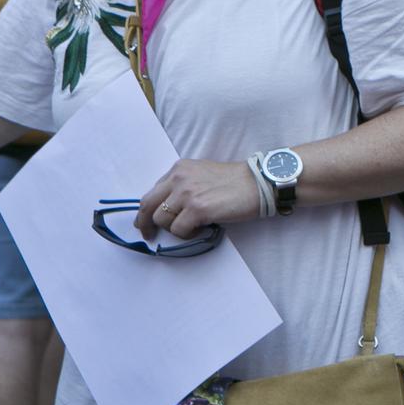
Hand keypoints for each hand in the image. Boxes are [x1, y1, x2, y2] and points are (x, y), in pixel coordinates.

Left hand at [136, 159, 260, 238]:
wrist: (259, 183)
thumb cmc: (236, 181)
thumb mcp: (203, 174)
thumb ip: (183, 185)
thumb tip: (169, 208)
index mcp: (180, 169)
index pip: (152, 192)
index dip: (148, 210)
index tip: (147, 221)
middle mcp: (179, 178)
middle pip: (148, 206)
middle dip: (144, 224)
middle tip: (149, 235)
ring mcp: (187, 193)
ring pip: (162, 220)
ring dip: (174, 229)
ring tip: (192, 228)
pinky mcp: (197, 209)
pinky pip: (179, 230)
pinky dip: (187, 235)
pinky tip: (200, 230)